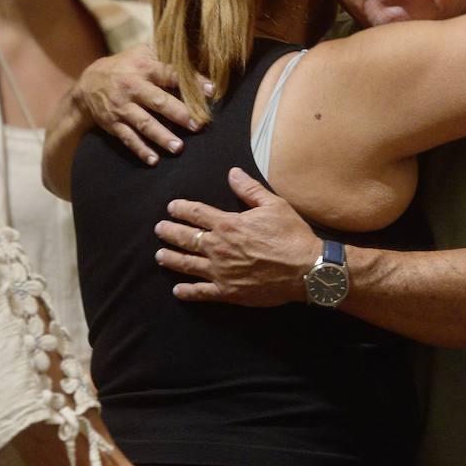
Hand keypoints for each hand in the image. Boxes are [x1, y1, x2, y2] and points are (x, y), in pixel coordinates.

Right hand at [72, 45, 209, 165]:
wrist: (88, 83)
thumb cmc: (125, 66)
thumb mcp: (141, 53)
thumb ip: (165, 56)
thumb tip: (200, 55)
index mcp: (143, 68)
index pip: (170, 74)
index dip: (190, 81)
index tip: (211, 91)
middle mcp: (132, 87)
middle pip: (157, 101)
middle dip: (178, 113)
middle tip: (197, 125)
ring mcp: (122, 107)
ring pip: (144, 123)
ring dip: (161, 136)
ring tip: (178, 147)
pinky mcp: (114, 124)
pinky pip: (128, 138)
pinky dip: (140, 150)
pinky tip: (154, 160)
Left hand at [155, 168, 317, 305]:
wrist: (306, 270)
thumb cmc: (292, 235)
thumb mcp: (273, 205)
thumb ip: (249, 189)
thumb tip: (232, 173)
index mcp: (228, 224)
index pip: (196, 213)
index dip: (180, 209)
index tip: (171, 208)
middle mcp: (219, 248)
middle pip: (186, 238)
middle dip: (169, 232)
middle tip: (159, 229)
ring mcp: (221, 272)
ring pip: (187, 264)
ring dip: (171, 259)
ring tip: (160, 255)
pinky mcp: (228, 292)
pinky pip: (201, 292)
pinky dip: (187, 292)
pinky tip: (177, 290)